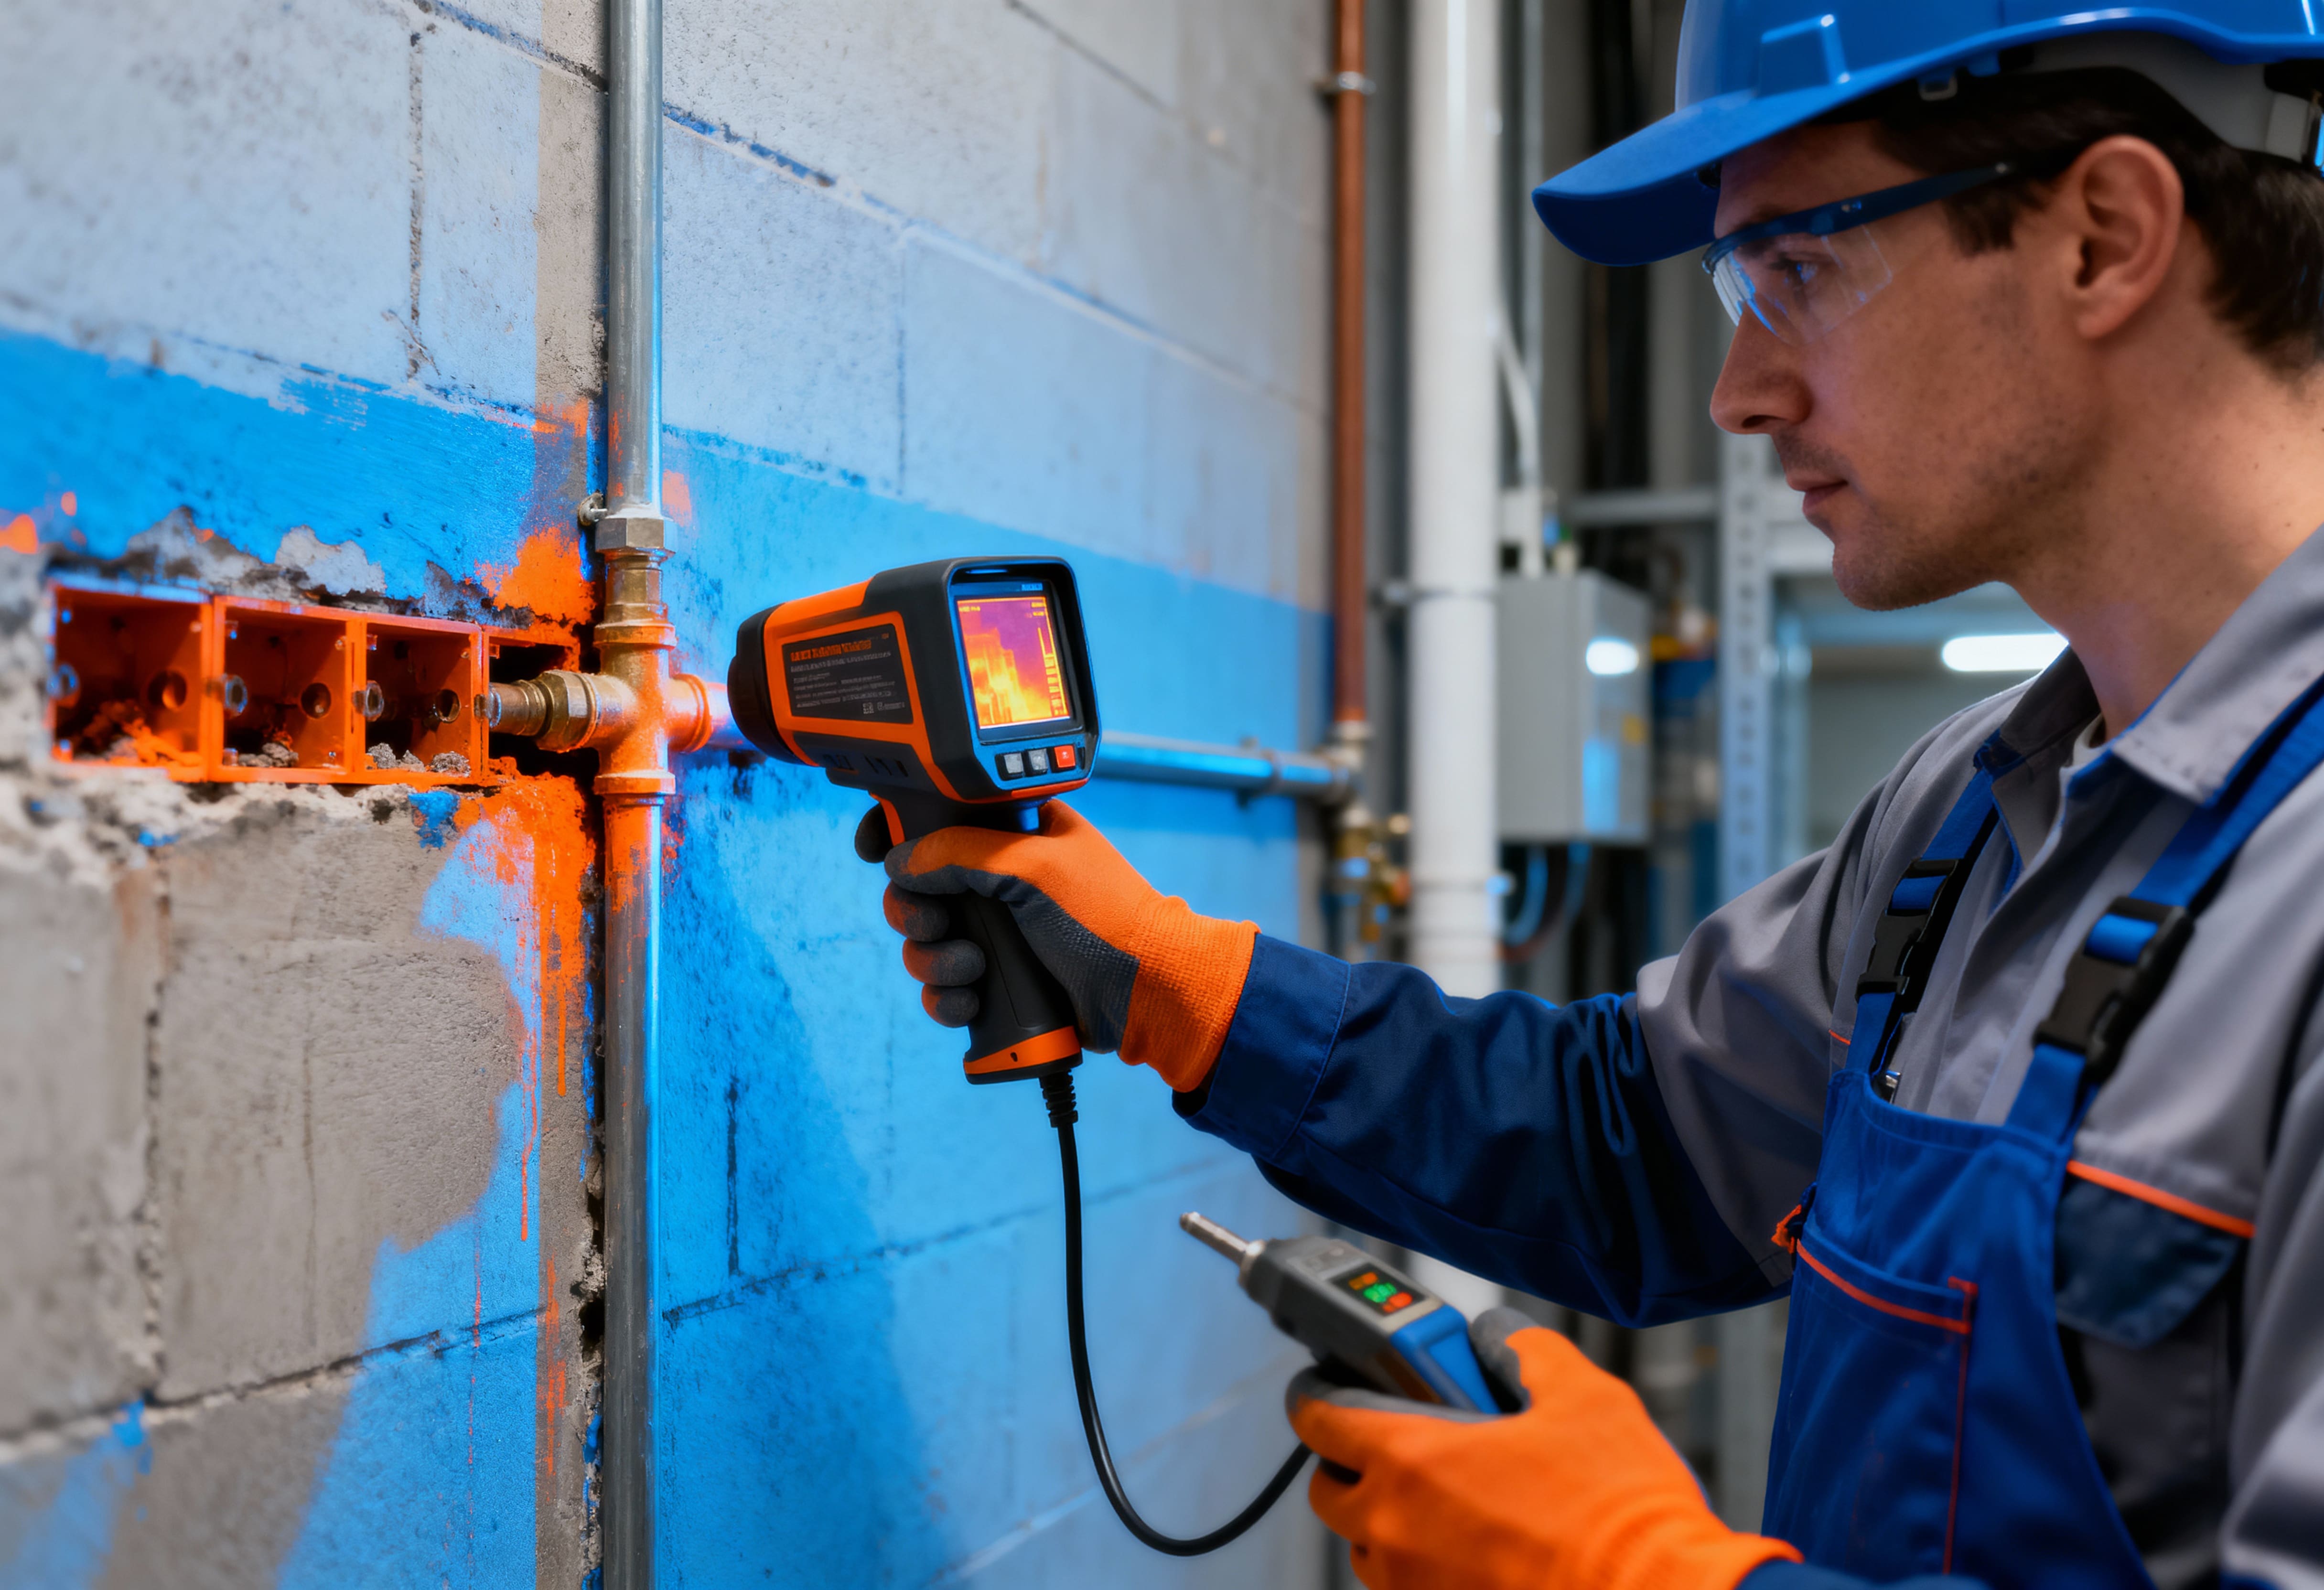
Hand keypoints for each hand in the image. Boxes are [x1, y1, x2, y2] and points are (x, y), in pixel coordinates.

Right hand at [863, 801, 1256, 1089]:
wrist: (1150, 992)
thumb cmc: (1106, 917)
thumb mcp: (1034, 865)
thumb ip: (961, 850)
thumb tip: (900, 859)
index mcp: (1015, 832)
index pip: (938, 818)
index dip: (898, 831)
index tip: (874, 850)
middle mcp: (1001, 879)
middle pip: (918, 887)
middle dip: (914, 911)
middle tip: (935, 925)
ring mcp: (998, 931)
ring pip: (926, 942)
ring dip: (932, 959)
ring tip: (971, 969)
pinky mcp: (999, 979)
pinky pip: (945, 987)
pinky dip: (945, 998)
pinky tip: (967, 1002)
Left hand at [1289, 1308, 1799, 1589]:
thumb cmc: (1621, 1513)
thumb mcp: (1582, 1396)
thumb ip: (1523, 1349)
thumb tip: (1496, 1336)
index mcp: (1412, 1461)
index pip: (1317, 1416)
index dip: (1319, 1391)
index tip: (1332, 1383)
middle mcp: (1394, 1529)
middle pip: (1329, 1486)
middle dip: (1355, 1458)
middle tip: (1409, 1441)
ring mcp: (1412, 1585)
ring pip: (1364, 1544)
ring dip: (1388, 1516)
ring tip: (1453, 1498)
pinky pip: (1403, 1587)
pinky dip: (1421, 1562)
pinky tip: (1477, 1544)